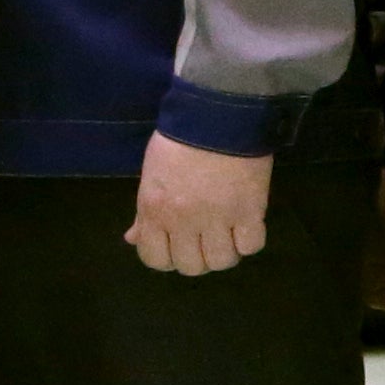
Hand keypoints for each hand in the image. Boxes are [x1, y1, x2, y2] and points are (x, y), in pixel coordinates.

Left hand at [127, 135, 273, 277]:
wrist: (217, 117)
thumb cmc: (178, 142)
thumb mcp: (151, 176)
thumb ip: (144, 212)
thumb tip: (133, 239)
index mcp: (154, 210)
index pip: (154, 259)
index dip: (166, 258)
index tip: (176, 247)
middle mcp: (183, 221)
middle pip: (191, 267)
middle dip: (197, 257)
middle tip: (204, 240)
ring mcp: (218, 218)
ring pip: (222, 262)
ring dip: (224, 252)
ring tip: (226, 235)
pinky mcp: (249, 211)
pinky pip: (251, 246)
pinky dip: (248, 241)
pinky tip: (244, 225)